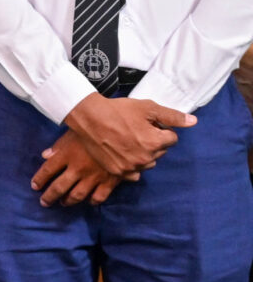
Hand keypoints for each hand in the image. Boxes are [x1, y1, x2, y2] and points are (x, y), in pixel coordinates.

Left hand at [35, 129, 134, 205]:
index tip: (34, 186)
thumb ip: (59, 145)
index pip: (48, 170)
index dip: (40, 179)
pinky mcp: (110, 181)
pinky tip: (89, 202)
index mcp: (67, 155)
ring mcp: (94, 177)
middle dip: (50, 196)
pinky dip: (93, 201)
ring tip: (63, 203)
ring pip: (77, 195)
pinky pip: (99, 196)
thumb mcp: (74, 131)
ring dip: (68, 201)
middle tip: (44, 202)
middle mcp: (78, 169)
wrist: (124, 134)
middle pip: (59, 187)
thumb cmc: (96, 129)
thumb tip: (45, 156)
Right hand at [62, 92, 192, 177]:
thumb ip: (172, 116)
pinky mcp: (117, 171)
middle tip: (136, 131)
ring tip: (128, 141)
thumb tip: (194, 122)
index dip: (161, 129)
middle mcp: (146, 158)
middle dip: (153, 142)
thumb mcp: (147, 108)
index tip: (148, 124)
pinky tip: (123, 153)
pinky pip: (134, 173)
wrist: (88, 117)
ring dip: (143, 154)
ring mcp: (131, 167)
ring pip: (148, 163)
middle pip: (160, 152)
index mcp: (155, 142)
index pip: (172, 139)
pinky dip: (131, 165)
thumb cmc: (118, 111)